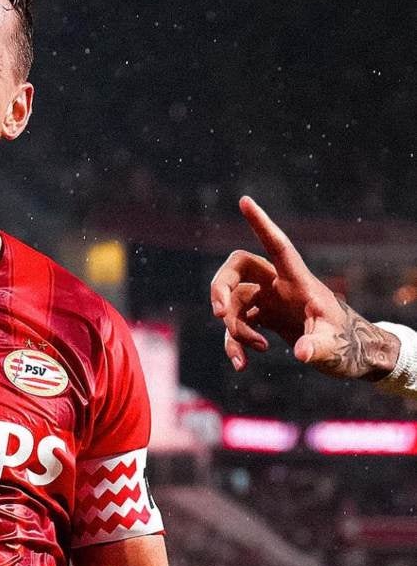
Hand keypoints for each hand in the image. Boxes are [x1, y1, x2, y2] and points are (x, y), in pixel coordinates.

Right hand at [210, 196, 399, 378]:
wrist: (348, 355)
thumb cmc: (348, 344)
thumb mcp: (335, 346)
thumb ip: (318, 346)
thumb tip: (302, 353)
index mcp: (298, 281)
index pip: (277, 246)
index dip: (261, 223)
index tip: (245, 201)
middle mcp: (278, 285)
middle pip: (238, 269)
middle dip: (220, 288)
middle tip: (218, 314)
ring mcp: (269, 301)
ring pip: (233, 303)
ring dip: (233, 329)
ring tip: (252, 352)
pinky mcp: (263, 318)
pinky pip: (236, 325)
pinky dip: (235, 344)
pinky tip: (242, 364)